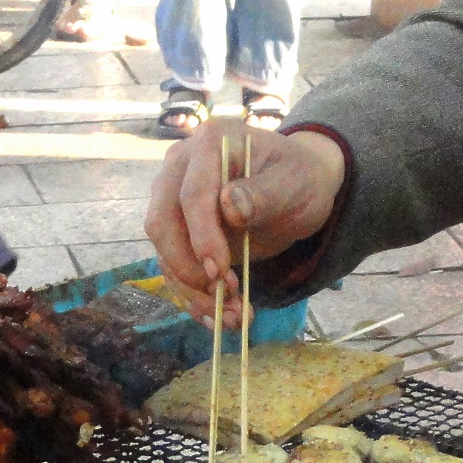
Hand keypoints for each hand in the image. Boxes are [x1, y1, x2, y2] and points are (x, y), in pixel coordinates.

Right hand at [145, 120, 347, 320]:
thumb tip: (228, 205)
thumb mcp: (295, 182)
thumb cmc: (299, 178)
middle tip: (225, 295)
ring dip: (192, 290)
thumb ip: (263, 193)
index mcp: (210, 144)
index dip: (201, 235)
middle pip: (162, 222)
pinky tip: (219, 318)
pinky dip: (193, 297)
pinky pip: (174, 267)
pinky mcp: (179, 231)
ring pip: (164, 250)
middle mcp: (180, 168)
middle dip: (188, 267)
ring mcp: (173, 199)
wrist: (300, 186)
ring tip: (233, 317)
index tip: (220, 270)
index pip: (191, 193)